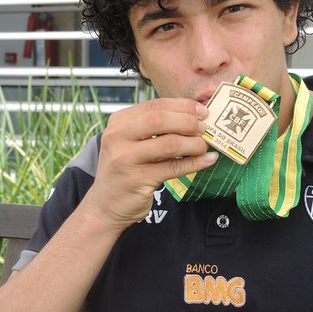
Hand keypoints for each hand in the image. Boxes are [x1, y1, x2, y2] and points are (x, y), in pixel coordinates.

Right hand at [83, 98, 217, 229]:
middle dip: (188, 122)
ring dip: (194, 144)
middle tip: (204, 128)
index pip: (154, 105)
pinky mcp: (137, 180)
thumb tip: (193, 117)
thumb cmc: (125, 170)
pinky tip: (207, 161)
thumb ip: (153, 129)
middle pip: (160, 120)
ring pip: (169, 144)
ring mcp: (125, 159)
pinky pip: (173, 168)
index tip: (202, 111)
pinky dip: (195, 163)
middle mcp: (117, 137)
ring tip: (205, 146)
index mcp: (118, 122)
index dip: (182, 106)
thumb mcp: (131, 143)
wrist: (105, 205)